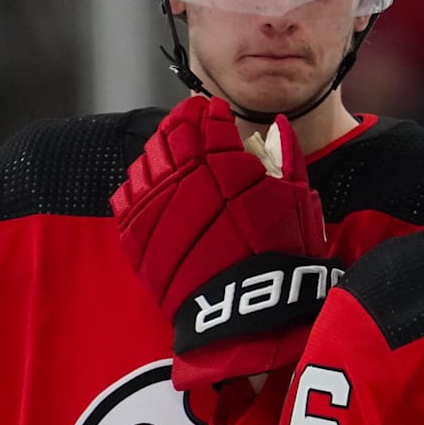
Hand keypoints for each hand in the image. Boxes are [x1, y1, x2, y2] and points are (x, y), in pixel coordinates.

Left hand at [112, 96, 336, 389]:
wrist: (243, 312)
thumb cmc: (278, 256)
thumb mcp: (297, 201)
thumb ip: (287, 156)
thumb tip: (276, 125)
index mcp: (224, 163)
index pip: (208, 122)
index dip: (210, 113)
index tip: (212, 112)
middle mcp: (184, 177)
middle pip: (172, 136)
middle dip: (181, 125)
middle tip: (190, 124)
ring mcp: (155, 204)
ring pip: (146, 161)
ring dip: (158, 151)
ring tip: (170, 153)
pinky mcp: (135, 234)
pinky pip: (126, 195)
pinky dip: (138, 184)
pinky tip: (151, 185)